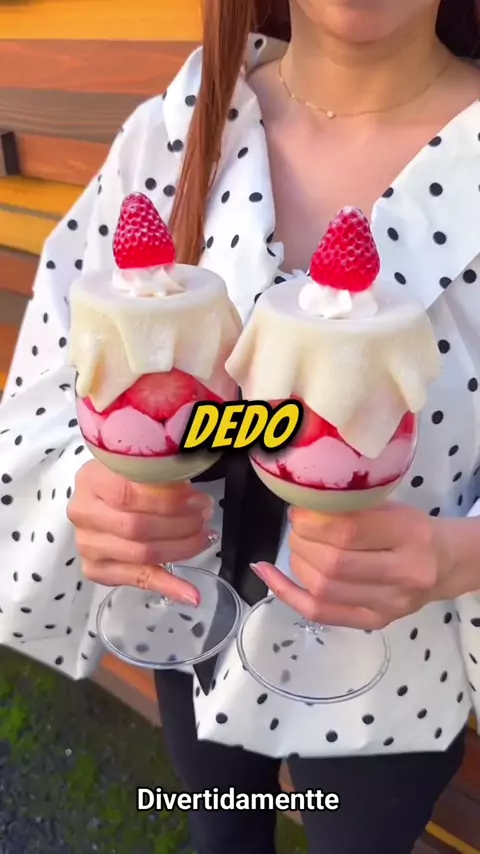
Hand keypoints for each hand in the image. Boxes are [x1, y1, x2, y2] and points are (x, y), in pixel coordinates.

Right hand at [67, 460, 216, 604]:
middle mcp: (83, 513)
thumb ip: (163, 477)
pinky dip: (168, 586)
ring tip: (204, 538)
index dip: (168, 500)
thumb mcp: (143, 466)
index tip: (199, 501)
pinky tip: (190, 593)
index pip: (128, 494)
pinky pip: (137, 579)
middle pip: (136, 527)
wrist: (105, 494)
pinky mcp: (95, 568)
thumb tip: (197, 499)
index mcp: (91, 480)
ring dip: (180, 549)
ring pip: (140, 554)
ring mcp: (87, 544)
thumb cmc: (130, 477)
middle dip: (179, 525)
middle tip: (204, 517)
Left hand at [251, 502, 452, 629]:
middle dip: (302, 542)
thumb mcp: (390, 507)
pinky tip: (268, 574)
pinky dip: (287, 593)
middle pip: (333, 564)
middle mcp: (404, 574)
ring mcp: (389, 605)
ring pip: (324, 590)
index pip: (349, 531)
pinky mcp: (374, 623)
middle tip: (297, 528)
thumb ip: (351, 508)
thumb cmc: (411, 529)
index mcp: (409, 535)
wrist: (444, 564)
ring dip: (296, 564)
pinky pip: (320, 613)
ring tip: (295, 546)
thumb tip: (300, 508)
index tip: (298, 511)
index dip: (312, 521)